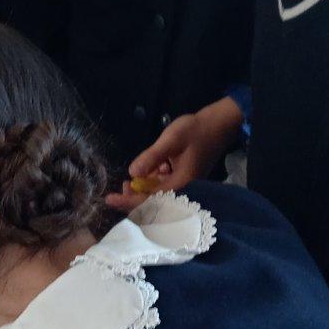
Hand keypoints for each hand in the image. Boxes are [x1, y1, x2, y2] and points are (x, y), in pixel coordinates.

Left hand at [106, 96, 243, 211]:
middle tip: (122, 186)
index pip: (151, 201)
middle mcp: (184, 190)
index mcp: (182, 184)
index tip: (109, 199)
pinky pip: (165, 186)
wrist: (219, 125)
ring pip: (159, 195)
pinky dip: (153, 182)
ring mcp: (185, 185)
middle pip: (155, 203)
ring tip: (129, 180)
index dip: (129, 202)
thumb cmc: (196, 130)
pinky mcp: (184, 179)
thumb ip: (152, 157)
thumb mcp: (171, 140)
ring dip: (143, 190)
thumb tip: (132, 173)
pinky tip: (149, 171)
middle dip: (135, 198)